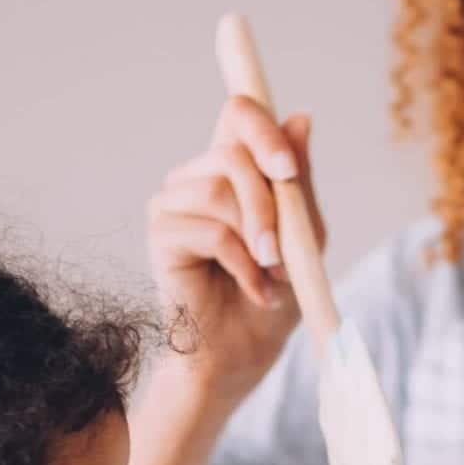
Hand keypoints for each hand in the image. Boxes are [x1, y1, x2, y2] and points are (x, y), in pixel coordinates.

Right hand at [144, 96, 323, 406]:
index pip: (240, 113)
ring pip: (221, 189)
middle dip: (270, 202)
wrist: (244, 351)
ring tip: (271, 274)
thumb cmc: (274, 292)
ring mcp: (173, 202)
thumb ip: (297, 181)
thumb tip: (301, 116)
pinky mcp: (161, 233)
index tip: (287, 170)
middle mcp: (197, 176)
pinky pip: (211, 231)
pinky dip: (243, 264)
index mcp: (233, 168)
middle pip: (232, 150)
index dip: (263, 128)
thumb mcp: (302, 233)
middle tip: (283, 251)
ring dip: (259, 236)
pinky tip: (255, 290)